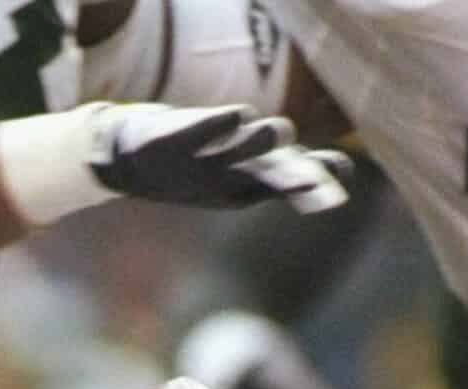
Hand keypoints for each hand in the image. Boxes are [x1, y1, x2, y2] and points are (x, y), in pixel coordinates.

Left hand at [88, 104, 350, 212]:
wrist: (126, 163)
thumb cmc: (196, 166)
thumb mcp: (242, 174)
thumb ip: (289, 170)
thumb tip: (341, 169)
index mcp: (244, 187)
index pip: (286, 185)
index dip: (313, 187)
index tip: (339, 193)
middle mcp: (224, 177)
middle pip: (264, 174)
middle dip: (289, 175)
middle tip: (315, 176)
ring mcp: (197, 161)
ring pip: (233, 152)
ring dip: (256, 142)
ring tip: (279, 131)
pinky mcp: (169, 141)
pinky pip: (197, 131)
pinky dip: (217, 124)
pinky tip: (239, 116)